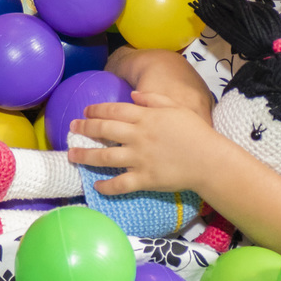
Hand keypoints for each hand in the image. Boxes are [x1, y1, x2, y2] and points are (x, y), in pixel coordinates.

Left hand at [67, 91, 221, 195]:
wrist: (209, 160)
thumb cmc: (195, 132)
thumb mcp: (176, 107)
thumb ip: (153, 99)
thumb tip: (133, 94)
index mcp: (145, 118)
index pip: (114, 110)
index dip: (96, 110)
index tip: (85, 111)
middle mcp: (138, 137)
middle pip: (104, 130)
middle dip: (84, 128)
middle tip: (72, 128)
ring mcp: (139, 159)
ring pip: (105, 158)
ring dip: (85, 156)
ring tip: (72, 155)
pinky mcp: (144, 179)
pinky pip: (120, 184)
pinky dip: (106, 186)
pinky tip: (96, 186)